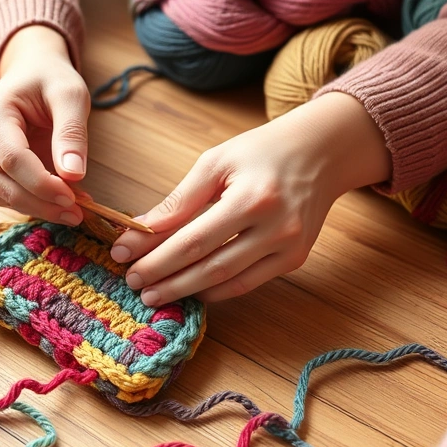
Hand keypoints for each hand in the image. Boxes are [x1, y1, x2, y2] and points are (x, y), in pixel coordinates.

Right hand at [0, 25, 88, 224]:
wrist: (32, 73)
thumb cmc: (50, 80)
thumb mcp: (70, 95)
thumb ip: (71, 133)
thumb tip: (73, 174)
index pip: (12, 160)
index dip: (42, 184)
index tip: (73, 198)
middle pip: (3, 185)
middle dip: (42, 204)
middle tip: (79, 213)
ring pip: (1, 197)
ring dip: (38, 207)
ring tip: (74, 206)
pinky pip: (6, 196)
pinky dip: (33, 202)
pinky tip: (59, 199)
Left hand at [110, 92, 391, 304]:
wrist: (321, 152)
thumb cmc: (262, 152)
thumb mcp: (216, 162)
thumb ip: (179, 200)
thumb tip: (139, 230)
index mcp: (252, 198)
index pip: (193, 239)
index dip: (156, 256)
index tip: (124, 261)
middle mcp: (275, 227)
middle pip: (209, 266)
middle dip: (167, 280)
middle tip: (136, 287)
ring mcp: (289, 247)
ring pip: (228, 281)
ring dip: (188, 291)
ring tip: (156, 294)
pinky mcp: (295, 259)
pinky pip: (249, 283)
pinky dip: (218, 290)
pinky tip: (192, 290)